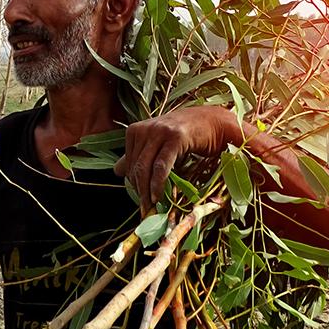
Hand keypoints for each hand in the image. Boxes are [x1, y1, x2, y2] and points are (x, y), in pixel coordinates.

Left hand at [112, 106, 235, 211]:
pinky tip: (158, 195)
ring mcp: (159, 131)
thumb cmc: (185, 134)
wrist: (212, 121)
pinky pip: (161, 165)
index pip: (128, 162)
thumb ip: (138, 156)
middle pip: (136, 166)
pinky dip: (157, 183)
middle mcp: (145, 128)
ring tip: (151, 204)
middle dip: (139, 189)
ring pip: (146, 167)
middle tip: (145, 207)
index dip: (132, 182)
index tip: (140, 198)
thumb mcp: (157, 144)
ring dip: (147, 190)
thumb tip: (116, 171)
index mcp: (136, 130)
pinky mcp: (175, 137)